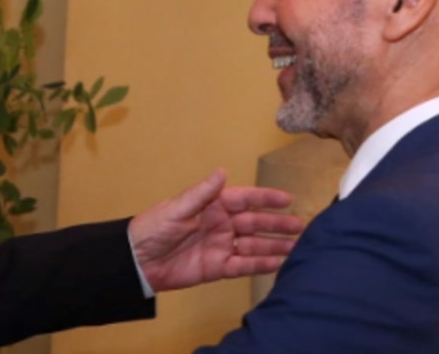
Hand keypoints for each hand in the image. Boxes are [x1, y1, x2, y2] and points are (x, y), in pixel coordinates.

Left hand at [129, 169, 303, 291]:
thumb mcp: (177, 208)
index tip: (288, 199)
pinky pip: (243, 265)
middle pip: (255, 223)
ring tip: (296, 247)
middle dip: (277, 224)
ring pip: (253, 245)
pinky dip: (259, 265)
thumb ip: (202, 193)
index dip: (266, 199)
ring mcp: (221, 246)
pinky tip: (276, 264)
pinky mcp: (217, 267)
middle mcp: (221, 224)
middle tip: (300, 226)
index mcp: (213, 205)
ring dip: (274, 246)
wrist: (138, 261)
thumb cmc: (154, 228)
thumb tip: (222, 171)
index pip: (245, 199)